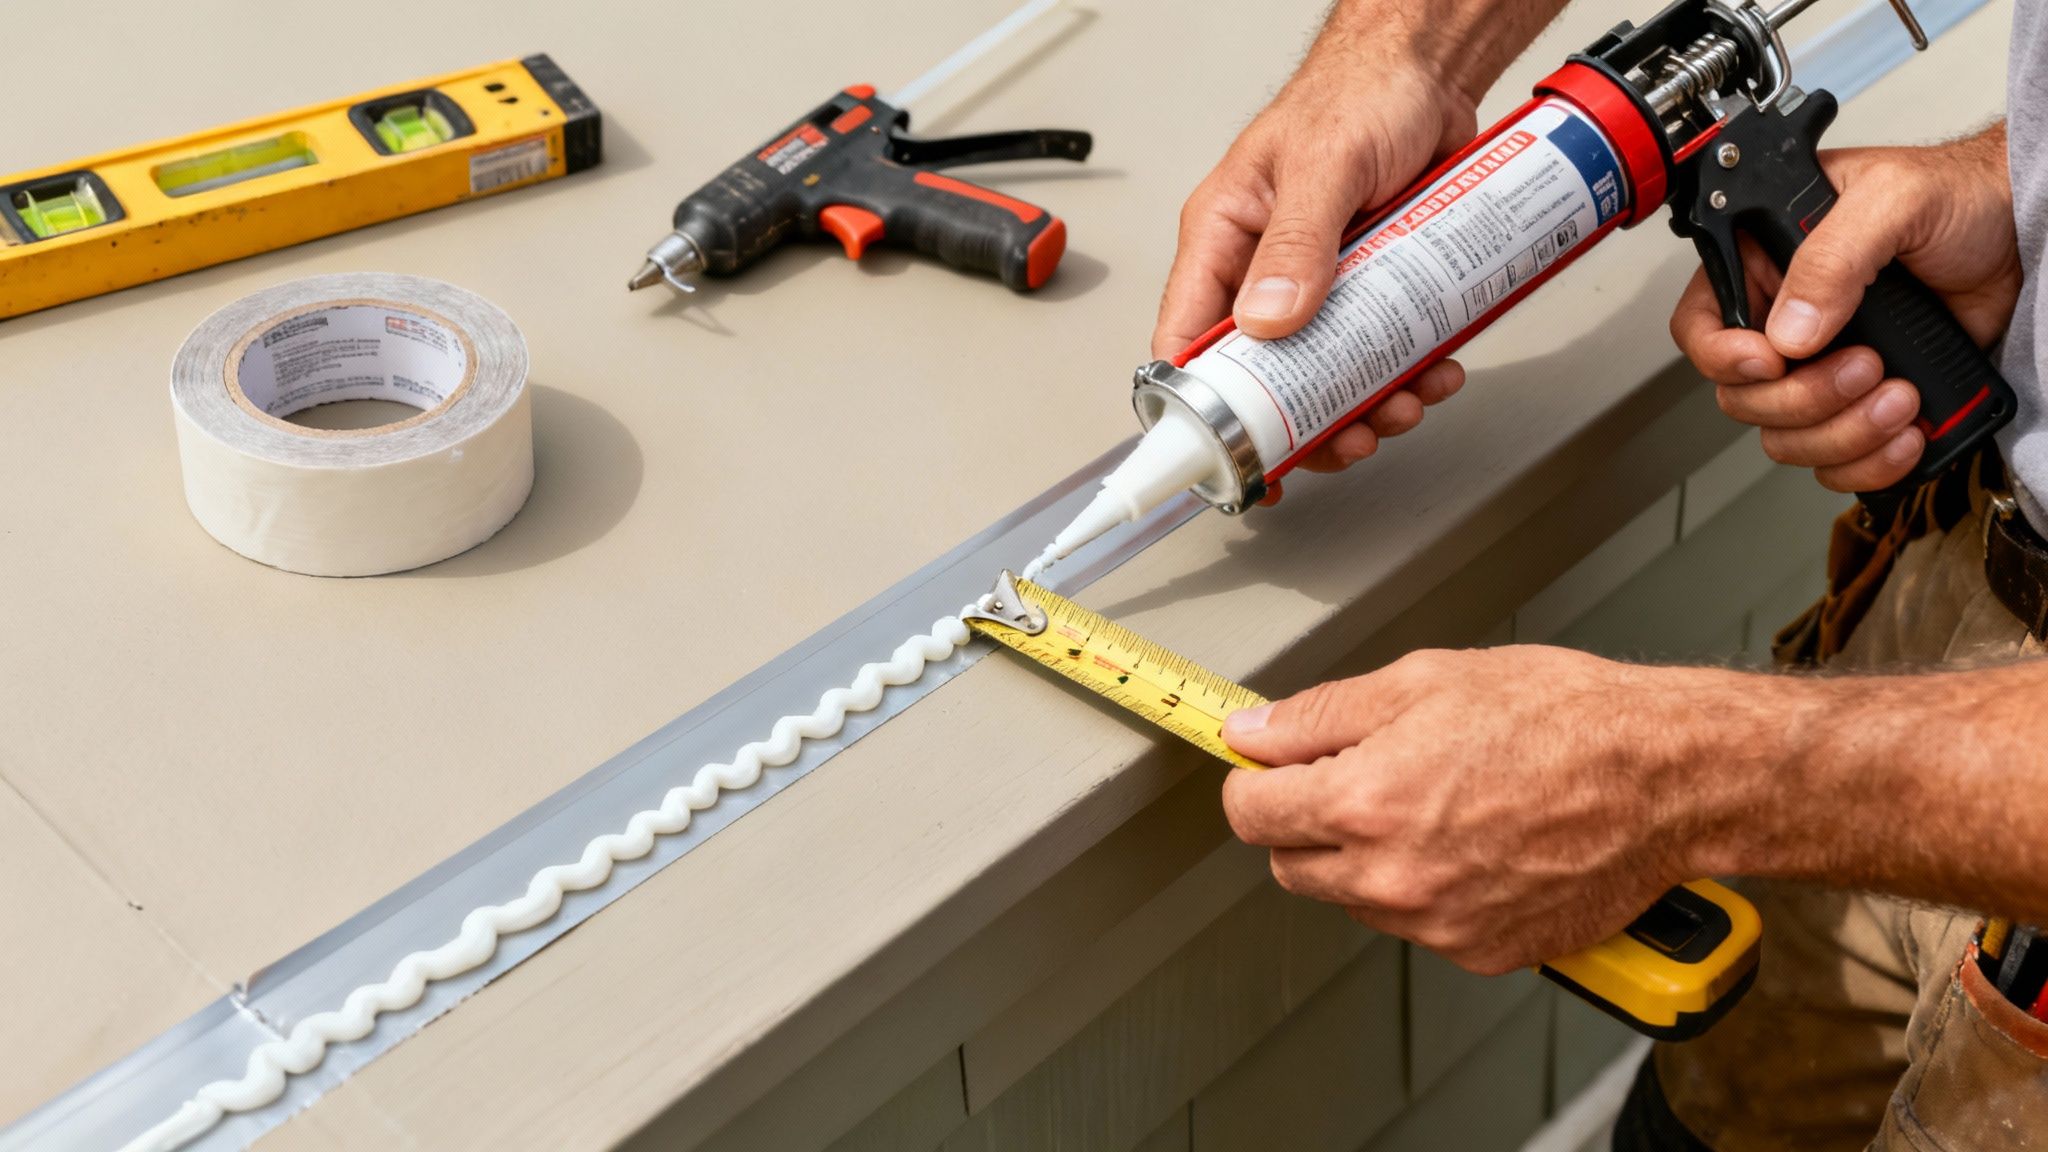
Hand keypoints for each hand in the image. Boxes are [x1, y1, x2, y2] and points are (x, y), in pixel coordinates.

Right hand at [1153, 45, 1475, 500]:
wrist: (1434, 71)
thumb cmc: (1362, 92)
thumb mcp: (1323, 164)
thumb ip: (1296, 242)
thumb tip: (1269, 319)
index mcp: (1225, 240)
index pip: (1186, 339)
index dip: (1201, 410)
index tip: (1233, 455)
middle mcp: (1264, 270)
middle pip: (1264, 378)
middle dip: (1307, 419)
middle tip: (1346, 435)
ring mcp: (1321, 284)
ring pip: (1327, 374)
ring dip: (1366, 403)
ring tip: (1403, 402)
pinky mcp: (1373, 287)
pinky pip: (1380, 351)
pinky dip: (1407, 373)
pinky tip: (1432, 370)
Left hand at [1218, 647, 1747, 973]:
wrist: (1665, 778)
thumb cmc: (1563, 719)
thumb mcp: (1424, 681)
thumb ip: (1319, 715)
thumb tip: (1252, 732)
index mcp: (1366, 802)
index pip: (1251, 813)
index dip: (1255, 780)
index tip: (1267, 767)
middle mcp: (1393, 876)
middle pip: (1292, 863)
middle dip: (1308, 819)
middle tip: (1362, 774)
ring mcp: (1436, 924)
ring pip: (1353, 897)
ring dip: (1367, 857)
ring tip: (1437, 801)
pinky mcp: (1479, 950)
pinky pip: (1417, 925)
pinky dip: (1427, 890)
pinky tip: (1474, 841)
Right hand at [1670, 127, 2018, 492]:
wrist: (2021, 234)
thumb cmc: (1957, 197)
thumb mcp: (1890, 198)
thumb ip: (1831, 256)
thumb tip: (1790, 331)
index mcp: (1767, 265)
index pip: (1703, 326)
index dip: (1722, 356)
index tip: (1772, 363)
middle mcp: (1786, 324)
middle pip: (1745, 398)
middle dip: (1805, 400)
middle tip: (1866, 366)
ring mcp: (1824, 369)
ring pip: (1788, 439)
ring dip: (1844, 434)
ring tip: (1902, 395)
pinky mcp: (1865, 405)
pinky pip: (1837, 462)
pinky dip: (1869, 464)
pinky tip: (1908, 432)